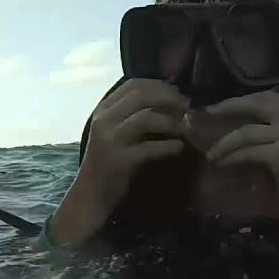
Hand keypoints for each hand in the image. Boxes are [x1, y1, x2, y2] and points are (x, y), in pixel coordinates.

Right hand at [52, 79, 188, 244]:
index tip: (178, 93)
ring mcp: (109, 140)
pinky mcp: (119, 161)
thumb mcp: (116, 131)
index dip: (160, 85)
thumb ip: (133, 114)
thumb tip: (171, 98)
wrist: (91, 194)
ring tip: (184, 128)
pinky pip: (150, 148)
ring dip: (170, 121)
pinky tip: (179, 147)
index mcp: (103, 110)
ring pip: (145, 118)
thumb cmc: (110, 160)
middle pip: (141, 96)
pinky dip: (168, 146)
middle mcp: (104, 120)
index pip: (133, 84)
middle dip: (169, 98)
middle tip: (187, 107)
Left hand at [203, 90, 278, 204]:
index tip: (223, 105)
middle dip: (229, 107)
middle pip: (256, 104)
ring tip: (211, 153)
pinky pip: (248, 152)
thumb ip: (276, 128)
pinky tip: (222, 163)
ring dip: (225, 143)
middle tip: (209, 113)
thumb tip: (242, 122)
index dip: (243, 99)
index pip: (268, 96)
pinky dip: (232, 157)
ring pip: (247, 132)